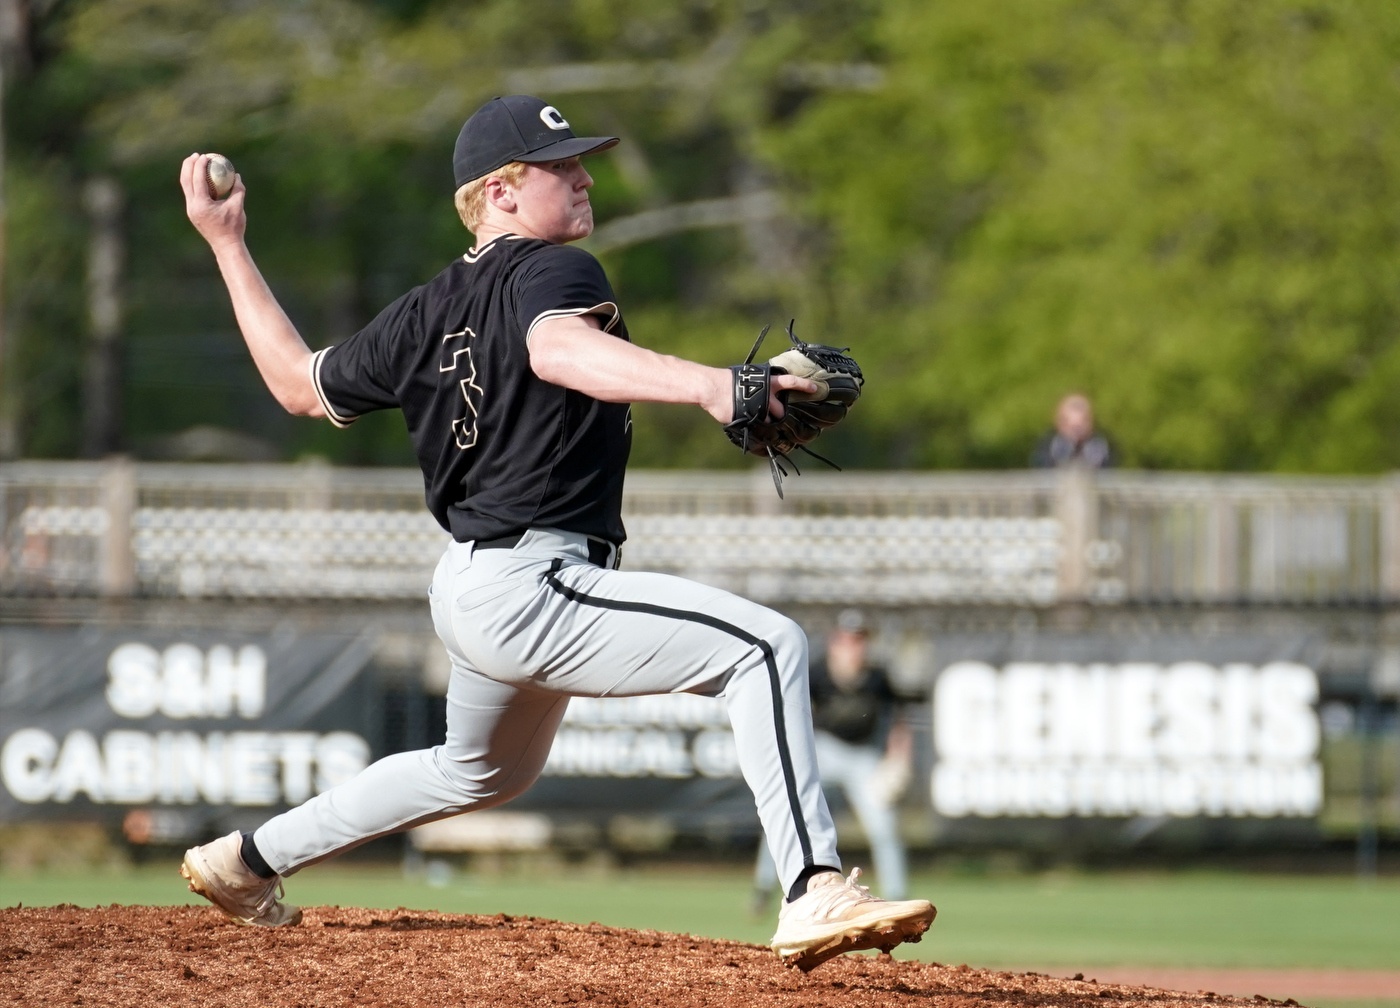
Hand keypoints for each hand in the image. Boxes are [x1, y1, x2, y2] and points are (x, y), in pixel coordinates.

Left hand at [180, 153, 246, 251]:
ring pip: (186, 187)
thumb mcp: (238, 206)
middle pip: (185, 181)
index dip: (200, 166)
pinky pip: (191, 193)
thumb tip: (236, 176)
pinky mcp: (193, 212)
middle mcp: (192, 206)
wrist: (226, 246)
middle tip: (196, 155)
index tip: (205, 156)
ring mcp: (191, 210)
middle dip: (189, 165)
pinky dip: (194, 183)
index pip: (197, 180)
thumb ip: (238, 190)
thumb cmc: (234, 227)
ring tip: (195, 163)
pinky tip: (200, 177)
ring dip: (189, 173)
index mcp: (202, 204)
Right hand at [702, 370, 817, 423]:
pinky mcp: (750, 419)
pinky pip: (755, 427)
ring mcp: (760, 409)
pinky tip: (740, 417)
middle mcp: (767, 395)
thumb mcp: (749, 377)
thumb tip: (768, 389)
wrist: (713, 388)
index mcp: (769, 382)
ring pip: (768, 421)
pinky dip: (750, 424)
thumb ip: (762, 385)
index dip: (804, 386)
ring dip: (762, 420)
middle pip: (780, 411)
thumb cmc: (728, 380)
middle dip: (775, 413)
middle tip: (764, 410)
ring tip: (747, 411)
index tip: (815, 389)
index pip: (791, 382)